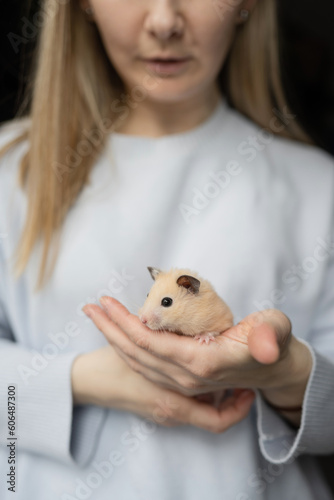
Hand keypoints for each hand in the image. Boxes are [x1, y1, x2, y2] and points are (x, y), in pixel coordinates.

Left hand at [83, 297, 311, 425]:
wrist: (274, 370)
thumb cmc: (271, 342)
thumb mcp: (275, 330)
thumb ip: (269, 336)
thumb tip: (264, 348)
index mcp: (202, 362)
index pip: (150, 343)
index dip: (124, 323)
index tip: (105, 302)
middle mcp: (187, 377)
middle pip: (137, 353)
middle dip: (110, 329)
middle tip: (90, 307)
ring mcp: (183, 382)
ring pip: (138, 362)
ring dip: (114, 339)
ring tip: (97, 316)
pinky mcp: (183, 380)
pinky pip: (147, 366)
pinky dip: (128, 350)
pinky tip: (120, 334)